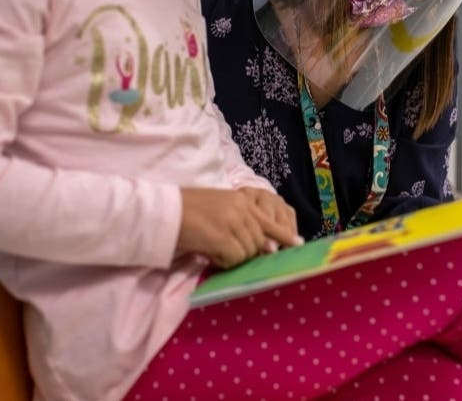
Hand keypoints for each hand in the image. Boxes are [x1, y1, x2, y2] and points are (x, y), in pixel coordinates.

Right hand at [177, 187, 301, 267]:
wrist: (163, 211)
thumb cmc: (186, 210)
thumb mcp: (219, 208)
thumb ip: (241, 220)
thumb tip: (266, 246)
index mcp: (241, 199)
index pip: (269, 219)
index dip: (283, 234)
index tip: (297, 244)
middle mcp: (241, 209)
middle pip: (260, 241)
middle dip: (249, 251)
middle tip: (227, 252)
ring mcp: (233, 223)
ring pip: (248, 252)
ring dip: (234, 257)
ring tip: (214, 250)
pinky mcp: (222, 238)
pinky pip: (235, 259)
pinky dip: (224, 262)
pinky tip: (210, 254)